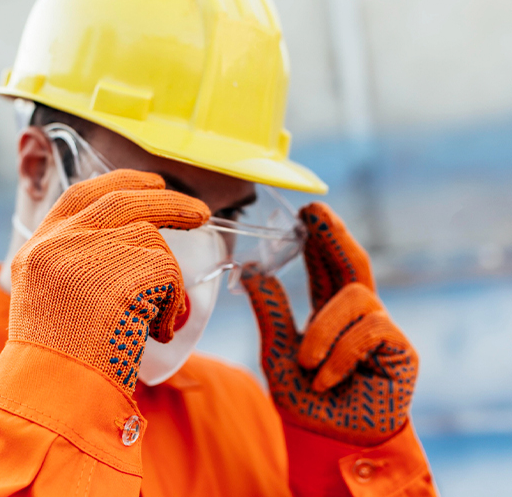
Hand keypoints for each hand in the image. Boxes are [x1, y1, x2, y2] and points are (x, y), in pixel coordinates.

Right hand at [9, 170, 209, 395]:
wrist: (52, 395)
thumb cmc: (56, 362)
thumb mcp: (49, 300)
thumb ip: (77, 265)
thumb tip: (132, 243)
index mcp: (38, 247)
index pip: (80, 195)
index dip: (119, 182)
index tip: (150, 182)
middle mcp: (60, 241)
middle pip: (124, 200)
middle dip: (168, 202)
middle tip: (200, 212)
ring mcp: (91, 251)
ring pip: (152, 243)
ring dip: (165, 281)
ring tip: (152, 321)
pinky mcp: (124, 269)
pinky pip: (169, 275)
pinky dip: (172, 305)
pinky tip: (155, 332)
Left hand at [241, 202, 417, 445]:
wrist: (332, 444)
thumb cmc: (308, 401)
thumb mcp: (277, 354)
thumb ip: (271, 312)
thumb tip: (253, 269)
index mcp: (328, 313)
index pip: (324, 267)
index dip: (318, 238)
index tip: (306, 211)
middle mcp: (357, 315)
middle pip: (353, 263)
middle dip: (335, 235)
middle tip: (315, 211)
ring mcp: (381, 329)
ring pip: (355, 296)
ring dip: (323, 328)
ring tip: (306, 362)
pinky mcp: (401, 349)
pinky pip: (370, 329)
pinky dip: (341, 353)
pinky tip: (328, 378)